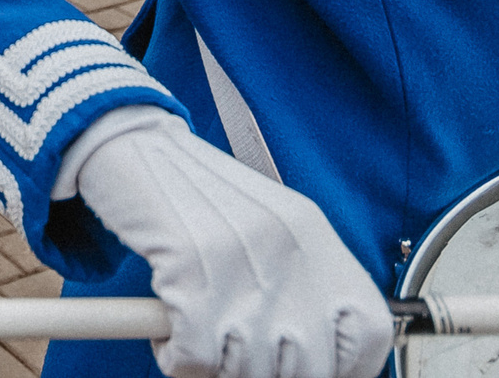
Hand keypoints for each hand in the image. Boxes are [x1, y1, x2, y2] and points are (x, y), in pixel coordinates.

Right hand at [75, 105, 391, 377]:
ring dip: (213, 362)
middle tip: (232, 347)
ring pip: (247, 370)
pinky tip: (168, 323)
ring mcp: (240, 258)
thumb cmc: (195, 193)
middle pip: (306, 367)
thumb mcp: (269, 230)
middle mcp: (287, 247)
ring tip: (195, 324)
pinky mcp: (189, 268)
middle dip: (264, 370)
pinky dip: (175, 354)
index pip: (366, 334)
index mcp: (315, 237)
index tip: (308, 369)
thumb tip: (317, 359)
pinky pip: (193, 358)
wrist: (133, 144)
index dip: (342, 368)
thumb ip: (300, 286)